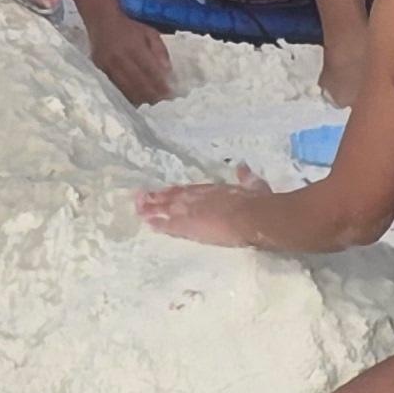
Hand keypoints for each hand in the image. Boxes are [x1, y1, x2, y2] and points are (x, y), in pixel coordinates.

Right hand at [76, 0, 174, 105]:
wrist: (102, 21)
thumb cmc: (129, 28)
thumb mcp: (150, 33)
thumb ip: (160, 51)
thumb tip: (168, 72)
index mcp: (134, 46)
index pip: (150, 70)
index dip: (160, 84)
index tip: (170, 95)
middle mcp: (120, 57)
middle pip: (138, 83)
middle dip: (152, 95)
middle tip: (163, 103)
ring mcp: (108, 66)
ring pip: (126, 89)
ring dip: (140, 99)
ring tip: (152, 105)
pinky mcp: (100, 71)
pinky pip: (115, 88)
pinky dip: (127, 96)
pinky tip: (137, 101)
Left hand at [139, 174, 282, 247]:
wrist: (251, 216)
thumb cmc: (255, 202)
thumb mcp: (254, 186)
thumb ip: (246, 176)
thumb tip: (243, 166)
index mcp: (211, 189)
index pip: (188, 190)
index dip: (175, 191)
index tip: (164, 191)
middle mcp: (196, 197)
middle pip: (172, 197)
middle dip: (156, 198)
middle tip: (141, 197)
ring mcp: (189, 211)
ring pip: (165, 209)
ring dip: (151, 208)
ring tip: (138, 209)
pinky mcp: (187, 226)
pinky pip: (168, 225)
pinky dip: (157, 224)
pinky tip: (148, 224)